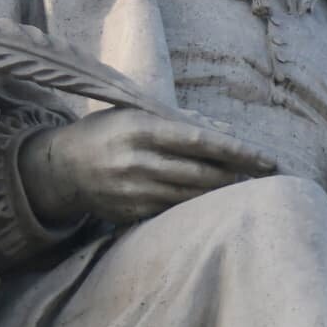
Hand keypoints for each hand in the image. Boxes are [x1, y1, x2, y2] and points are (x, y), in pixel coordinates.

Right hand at [18, 108, 277, 225]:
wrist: (59, 168)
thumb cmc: (110, 132)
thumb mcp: (139, 113)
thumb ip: (183, 119)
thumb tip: (227, 128)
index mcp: (141, 129)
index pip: (201, 141)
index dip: (238, 151)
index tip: (267, 159)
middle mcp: (136, 161)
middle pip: (201, 174)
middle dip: (236, 175)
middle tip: (262, 174)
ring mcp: (132, 191)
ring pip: (192, 197)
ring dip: (221, 193)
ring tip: (241, 185)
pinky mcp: (130, 213)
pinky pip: (174, 211)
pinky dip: (196, 205)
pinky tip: (211, 199)